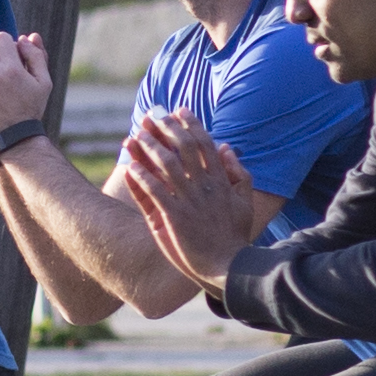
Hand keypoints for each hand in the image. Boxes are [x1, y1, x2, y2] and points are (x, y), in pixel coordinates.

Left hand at [117, 110, 262, 287]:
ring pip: (167, 166)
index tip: (180, 110)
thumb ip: (239, 174)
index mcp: (221, 182)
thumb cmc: (234, 236)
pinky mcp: (175, 217)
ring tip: (136, 134)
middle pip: (184, 149)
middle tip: (153, 115)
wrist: (228, 266)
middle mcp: (205, 187)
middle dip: (167, 129)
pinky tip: (131, 166)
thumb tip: (227, 147)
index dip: (192, 125)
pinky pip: (155, 192)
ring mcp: (189, 201)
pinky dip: (143, 178)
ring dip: (150, 148)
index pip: (205, 145)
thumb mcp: (245, 202)